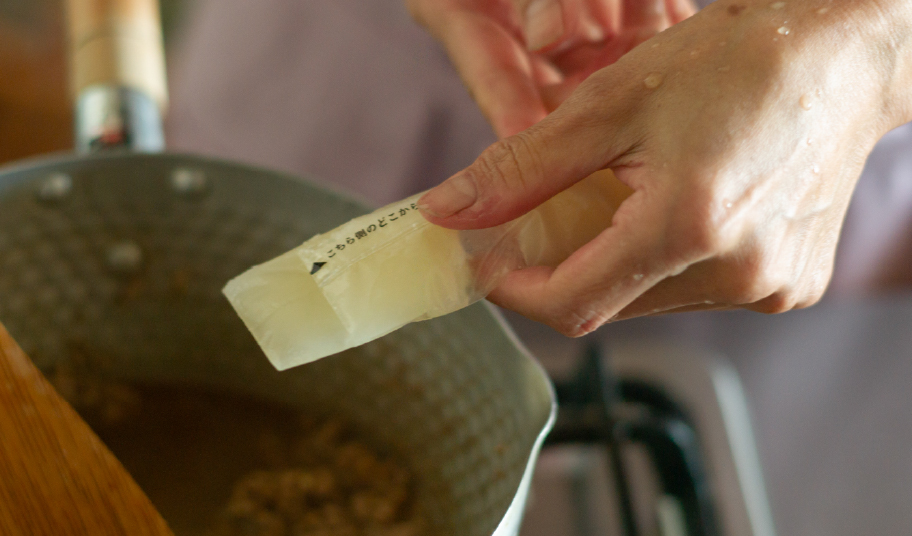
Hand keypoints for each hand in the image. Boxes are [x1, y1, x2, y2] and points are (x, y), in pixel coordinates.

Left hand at [418, 0, 911, 335]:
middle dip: (561, 269)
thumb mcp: (608, 105)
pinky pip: (698, 292)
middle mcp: (737, 273)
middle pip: (609, 305)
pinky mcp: (791, 285)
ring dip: (613, 264)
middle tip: (542, 221)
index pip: (570, 304)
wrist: (841, 57)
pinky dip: (663, 262)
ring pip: (650, 301)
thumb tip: (448, 211)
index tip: (488, 261)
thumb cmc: (733, 63)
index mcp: (688, 228)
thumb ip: (521, 169)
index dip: (514, 290)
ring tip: (617, 201)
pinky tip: (668, 211)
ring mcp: (771, 286)